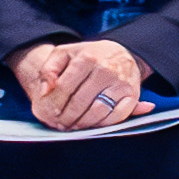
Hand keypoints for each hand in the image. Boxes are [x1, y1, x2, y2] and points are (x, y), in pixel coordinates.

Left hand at [15, 37, 146, 129]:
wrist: (122, 53)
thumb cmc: (89, 56)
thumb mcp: (65, 54)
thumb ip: (49, 69)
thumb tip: (45, 90)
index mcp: (87, 58)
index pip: (64, 88)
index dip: (53, 104)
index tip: (49, 114)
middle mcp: (106, 69)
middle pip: (79, 103)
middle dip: (66, 118)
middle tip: (60, 124)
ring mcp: (121, 82)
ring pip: (97, 112)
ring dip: (82, 123)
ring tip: (73, 125)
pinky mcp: (132, 94)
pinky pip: (116, 117)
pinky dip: (102, 124)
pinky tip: (92, 123)